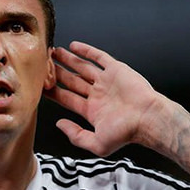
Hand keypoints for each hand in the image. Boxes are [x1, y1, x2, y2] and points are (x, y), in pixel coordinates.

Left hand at [44, 41, 165, 156]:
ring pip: (82, 67)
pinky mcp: (116, 70)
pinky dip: (86, 51)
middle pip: (71, 81)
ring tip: (53, 52)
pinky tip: (74, 46)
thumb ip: (76, 135)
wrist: (148, 118)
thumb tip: (59, 124)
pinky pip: (99, 57)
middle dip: (57, 73)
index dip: (53, 91)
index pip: (66, 98)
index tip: (40, 84)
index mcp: (92, 111)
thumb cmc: (127, 133)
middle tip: (43, 63)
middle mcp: (97, 95)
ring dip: (68, 60)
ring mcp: (106, 82)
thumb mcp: (97, 144)